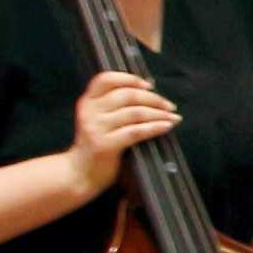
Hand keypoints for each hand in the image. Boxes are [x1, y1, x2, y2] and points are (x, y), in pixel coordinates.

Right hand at [63, 68, 177, 192]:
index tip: (149, 85)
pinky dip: (155, 127)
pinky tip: (167, 126)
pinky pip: (136, 132)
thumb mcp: (98, 120)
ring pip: (135, 113)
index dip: (130, 79)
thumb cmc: (96, 145)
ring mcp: (96, 128)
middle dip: (154, 99)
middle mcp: (90, 111)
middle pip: (127, 95)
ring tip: (173, 117)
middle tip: (170, 106)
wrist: (78, 174)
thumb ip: (114, 105)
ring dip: (159, 114)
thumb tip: (148, 88)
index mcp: (87, 101)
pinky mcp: (105, 145)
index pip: (106, 79)